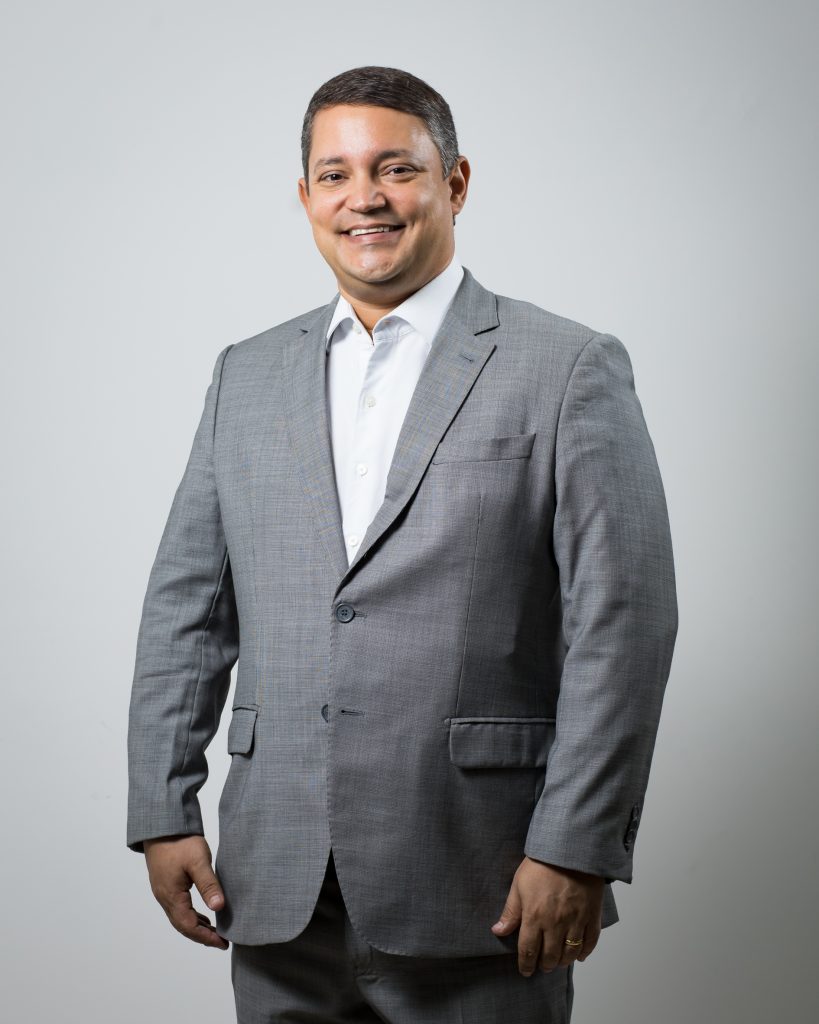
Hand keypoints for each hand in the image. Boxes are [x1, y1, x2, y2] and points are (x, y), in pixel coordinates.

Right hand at [143, 835, 228, 949]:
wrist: (162, 826)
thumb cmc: (180, 842)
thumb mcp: (198, 862)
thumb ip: (209, 885)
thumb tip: (219, 908)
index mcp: (171, 896)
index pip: (188, 927)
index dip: (206, 938)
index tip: (223, 943)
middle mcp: (165, 898)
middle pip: (183, 926)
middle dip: (202, 936)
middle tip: (222, 942)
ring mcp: (164, 892)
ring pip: (179, 918)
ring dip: (196, 927)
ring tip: (215, 933)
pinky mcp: (166, 884)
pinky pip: (178, 908)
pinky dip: (191, 916)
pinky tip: (202, 915)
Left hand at [491, 856, 603, 976]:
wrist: (570, 850)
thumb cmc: (542, 864)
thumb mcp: (519, 885)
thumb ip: (511, 912)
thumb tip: (498, 931)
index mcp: (535, 917)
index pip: (528, 950)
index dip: (525, 964)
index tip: (525, 971)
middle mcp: (555, 924)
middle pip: (550, 956)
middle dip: (544, 965)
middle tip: (541, 966)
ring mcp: (575, 921)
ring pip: (570, 953)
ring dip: (562, 962)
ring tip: (557, 962)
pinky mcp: (591, 916)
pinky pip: (590, 942)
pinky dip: (584, 953)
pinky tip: (579, 956)